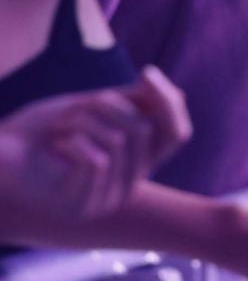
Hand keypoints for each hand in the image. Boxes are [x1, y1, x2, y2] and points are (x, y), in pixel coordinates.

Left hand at [0, 67, 190, 221]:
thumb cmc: (38, 132)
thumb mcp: (92, 109)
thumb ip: (132, 104)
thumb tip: (174, 92)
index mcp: (134, 163)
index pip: (176, 134)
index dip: (169, 102)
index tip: (145, 73)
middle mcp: (127, 186)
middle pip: (147, 129)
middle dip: (110, 104)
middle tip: (77, 105)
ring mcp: (105, 200)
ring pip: (120, 141)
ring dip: (85, 120)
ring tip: (60, 127)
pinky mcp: (80, 207)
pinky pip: (96, 161)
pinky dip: (72, 141)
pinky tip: (54, 147)